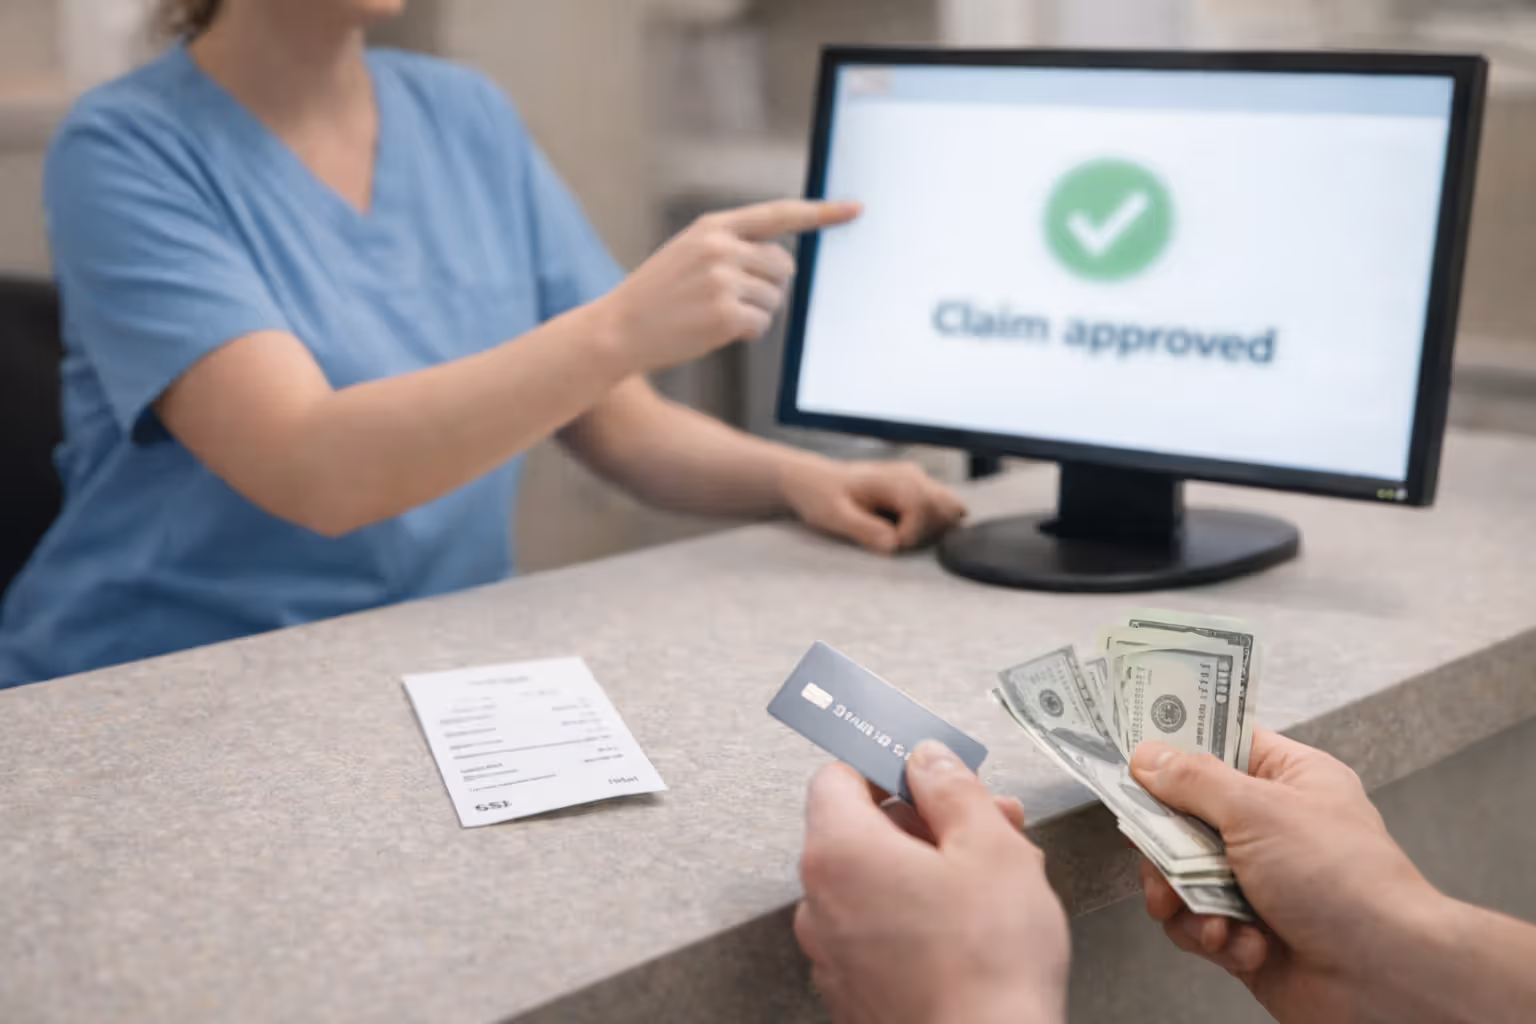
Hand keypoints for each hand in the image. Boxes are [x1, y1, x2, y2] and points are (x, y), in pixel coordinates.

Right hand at [594, 199, 860, 374]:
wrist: (616, 330)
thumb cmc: (656, 296)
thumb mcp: (688, 254)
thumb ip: (731, 247)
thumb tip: (783, 262)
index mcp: (713, 226)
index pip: (779, 214)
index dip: (821, 213)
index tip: (855, 209)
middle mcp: (722, 247)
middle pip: (784, 266)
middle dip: (767, 286)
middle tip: (727, 299)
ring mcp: (724, 280)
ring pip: (775, 299)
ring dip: (754, 313)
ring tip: (712, 315)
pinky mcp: (726, 315)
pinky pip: (762, 325)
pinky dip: (745, 333)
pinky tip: (712, 331)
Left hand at [779, 456, 966, 553]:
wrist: (814, 481)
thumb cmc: (821, 496)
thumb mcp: (834, 516)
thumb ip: (864, 529)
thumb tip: (893, 544)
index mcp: (895, 479)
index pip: (927, 509)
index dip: (911, 534)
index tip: (888, 543)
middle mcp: (913, 475)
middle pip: (949, 507)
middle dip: (928, 532)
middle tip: (895, 538)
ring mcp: (918, 480)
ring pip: (950, 509)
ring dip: (932, 529)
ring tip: (899, 533)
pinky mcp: (918, 489)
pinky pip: (940, 510)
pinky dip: (930, 525)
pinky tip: (903, 529)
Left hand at [796, 742, 1069, 1023]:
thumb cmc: (988, 962)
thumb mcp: (990, 846)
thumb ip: (953, 788)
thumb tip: (927, 760)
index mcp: (840, 852)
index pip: (837, 777)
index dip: (887, 766)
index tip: (930, 770)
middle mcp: (819, 903)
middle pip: (861, 832)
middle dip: (927, 821)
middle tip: (991, 823)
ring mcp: (832, 955)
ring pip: (876, 885)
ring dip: (929, 869)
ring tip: (998, 879)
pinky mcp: (854, 994)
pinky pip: (878, 933)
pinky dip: (917, 918)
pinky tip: (973, 928)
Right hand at [1131, 728, 1437, 1023]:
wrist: (1386, 977)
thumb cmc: (1345, 881)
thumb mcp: (1259, 811)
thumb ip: (1194, 781)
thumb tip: (1148, 757)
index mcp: (1289, 780)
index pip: (1221, 744)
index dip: (1176, 747)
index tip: (1132, 755)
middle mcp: (1272, 827)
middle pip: (1186, 816)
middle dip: (1167, 846)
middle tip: (1158, 856)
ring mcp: (1259, 881)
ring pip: (1182, 875)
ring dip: (1187, 899)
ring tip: (1209, 916)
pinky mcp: (1248, 930)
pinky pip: (1198, 923)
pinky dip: (1211, 937)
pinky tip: (1240, 944)